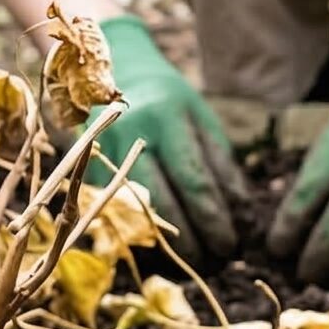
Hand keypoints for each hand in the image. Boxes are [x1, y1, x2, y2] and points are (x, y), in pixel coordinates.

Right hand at [87, 14, 247, 263]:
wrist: (113, 67)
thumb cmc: (167, 98)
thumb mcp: (200, 118)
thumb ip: (220, 163)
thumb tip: (241, 214)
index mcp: (167, 119)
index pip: (195, 182)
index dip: (215, 220)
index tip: (232, 244)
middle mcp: (131, 136)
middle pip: (163, 203)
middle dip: (192, 239)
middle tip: (215, 260)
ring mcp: (103, 154)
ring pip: (134, 213)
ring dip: (164, 244)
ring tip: (191, 260)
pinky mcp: (87, 168)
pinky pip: (115, 211)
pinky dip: (138, 234)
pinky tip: (158, 248)